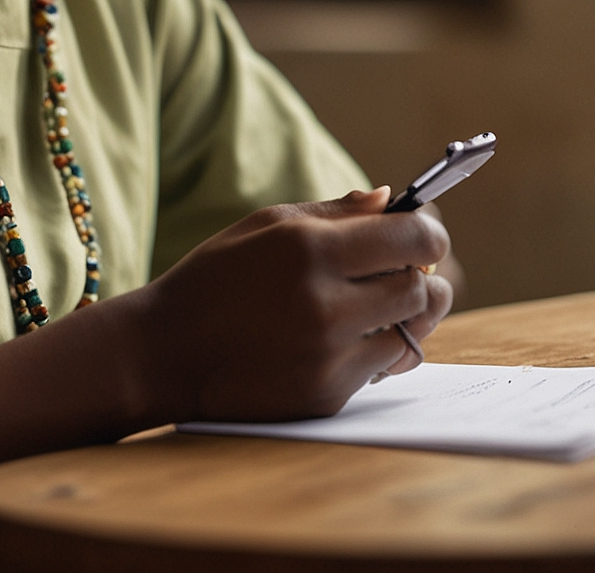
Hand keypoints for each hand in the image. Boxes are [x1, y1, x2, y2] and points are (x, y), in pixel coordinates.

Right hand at [136, 187, 452, 423]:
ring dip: (402, 316)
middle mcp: (326, 304)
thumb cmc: (215, 279)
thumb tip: (390, 200)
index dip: (429, 233)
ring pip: (409, 332)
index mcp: (311, 250)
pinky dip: (371, 350)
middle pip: (420, 288)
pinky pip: (380, 368)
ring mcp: (328, 355)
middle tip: (402, 271)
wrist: (165, 352)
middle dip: (418, 275)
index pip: (412, 238)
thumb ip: (334, 213)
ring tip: (378, 304)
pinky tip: (341, 336)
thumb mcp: (265, 226)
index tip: (425, 235)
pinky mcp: (326, 394)